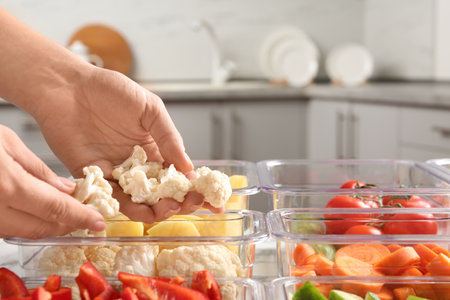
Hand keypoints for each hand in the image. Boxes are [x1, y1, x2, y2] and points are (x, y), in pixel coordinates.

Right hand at [0, 125, 104, 238]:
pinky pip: (4, 229)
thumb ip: (36, 169)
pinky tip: (36, 213)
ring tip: (65, 215)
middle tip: (85, 217)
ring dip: (47, 226)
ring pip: (22, 232)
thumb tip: (64, 189)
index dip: (81, 217)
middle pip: (41, 227)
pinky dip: (25, 224)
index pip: (54, 209)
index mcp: (4, 184)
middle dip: (67, 225)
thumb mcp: (4, 141)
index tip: (99, 221)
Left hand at [34, 66, 220, 222]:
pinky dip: (127, 208)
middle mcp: (137, 165)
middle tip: (188, 204)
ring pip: (139, 201)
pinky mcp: (94, 177)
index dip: (196, 188)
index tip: (212, 200)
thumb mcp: (150, 108)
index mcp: (155, 148)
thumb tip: (189, 167)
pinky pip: (112, 198)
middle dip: (179, 202)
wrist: (68, 87)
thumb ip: (169, 137)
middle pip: (162, 192)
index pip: (179, 174)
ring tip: (167, 209)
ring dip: (156, 209)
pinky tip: (141, 212)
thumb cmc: (110, 90)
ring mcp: (117, 172)